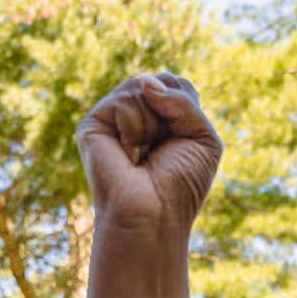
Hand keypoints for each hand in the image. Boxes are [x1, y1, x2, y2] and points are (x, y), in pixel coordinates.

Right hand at [78, 72, 221, 297]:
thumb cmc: (181, 187)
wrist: (155, 217)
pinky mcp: (93, 125)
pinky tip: (127, 153)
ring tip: (143, 155)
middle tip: (161, 150)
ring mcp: (112, 118)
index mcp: (158, 118)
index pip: (176, 83)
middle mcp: (133, 114)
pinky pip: (125, 99)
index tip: (181, 142)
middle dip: (173, 113)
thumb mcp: (204, 137)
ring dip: (154, 123)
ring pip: (142, 87)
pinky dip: (136, 127)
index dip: (186, 106)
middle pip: (160, 80)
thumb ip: (185, 99)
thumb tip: (145, 82)